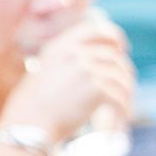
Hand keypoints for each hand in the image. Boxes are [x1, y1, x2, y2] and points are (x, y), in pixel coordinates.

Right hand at [0, 13, 134, 146]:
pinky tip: (124, 117)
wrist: (28, 126)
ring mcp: (86, 69)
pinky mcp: (96, 88)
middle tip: (125, 86)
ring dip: (126, 94)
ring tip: (125, 108)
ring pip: (121, 77)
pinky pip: (119, 96)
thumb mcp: (44, 73)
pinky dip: (124, 108)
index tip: (122, 47)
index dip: (113, 36)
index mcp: (60, 46)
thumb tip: (93, 65)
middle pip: (114, 57)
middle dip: (124, 72)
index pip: (95, 29)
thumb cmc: (32, 107)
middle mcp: (74, 53)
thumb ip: (65, 64)